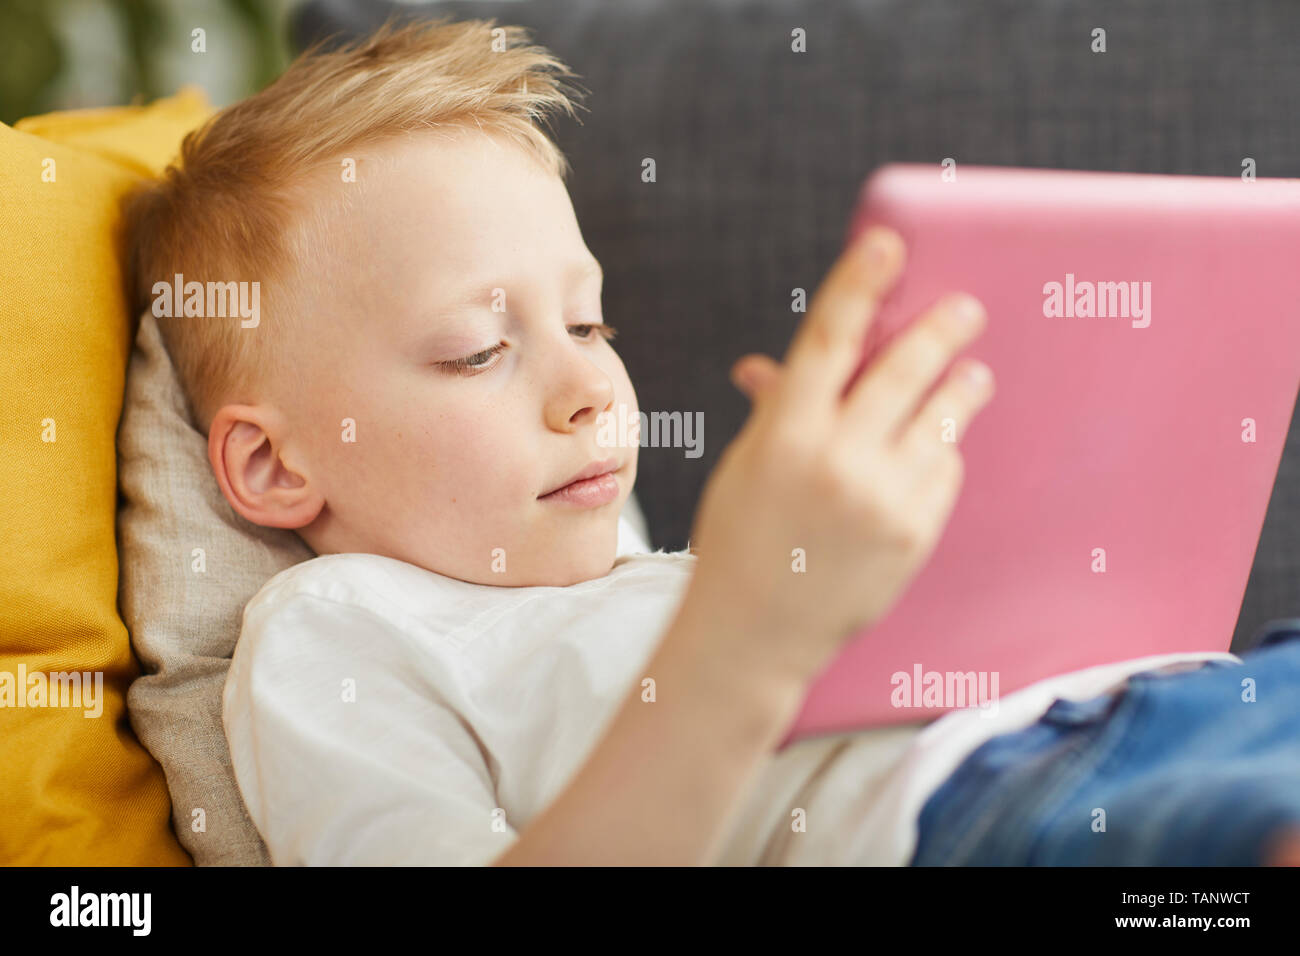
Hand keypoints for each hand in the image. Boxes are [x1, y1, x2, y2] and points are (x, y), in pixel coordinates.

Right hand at [682, 226, 994, 681]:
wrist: (756, 634)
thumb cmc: (742, 542)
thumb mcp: (746, 467)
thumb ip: (775, 411)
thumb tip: (772, 366)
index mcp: (784, 435)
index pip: (828, 340)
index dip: (859, 285)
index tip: (888, 245)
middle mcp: (838, 460)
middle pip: (903, 370)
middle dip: (941, 330)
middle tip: (965, 309)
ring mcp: (882, 498)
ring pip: (940, 419)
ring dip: (961, 389)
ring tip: (973, 377)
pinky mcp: (915, 533)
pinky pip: (944, 470)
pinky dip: (939, 455)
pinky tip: (931, 454)